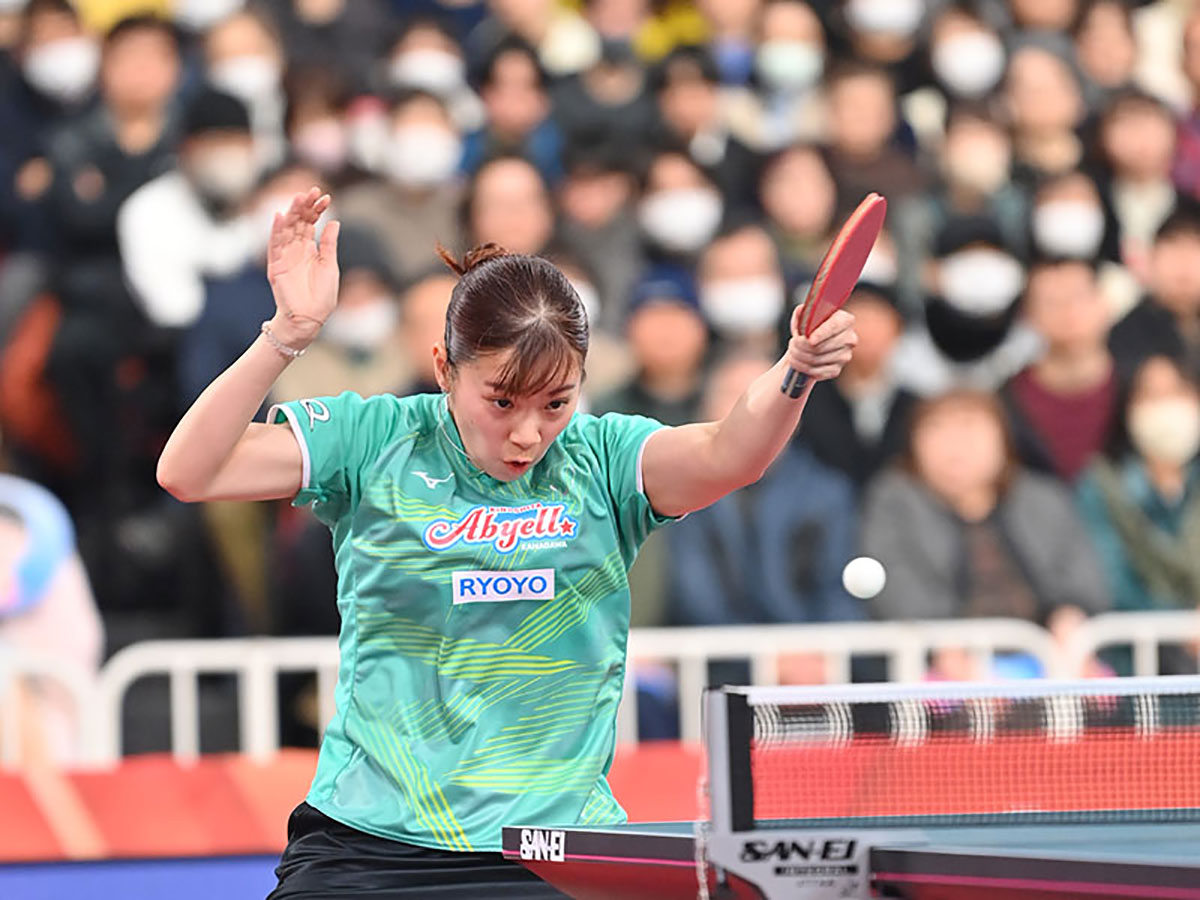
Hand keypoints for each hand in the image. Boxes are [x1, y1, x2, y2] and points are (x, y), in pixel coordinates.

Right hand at [266, 187, 339, 346]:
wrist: (310, 319)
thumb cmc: (322, 297)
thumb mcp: (330, 266)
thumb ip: (329, 244)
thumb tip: (335, 222)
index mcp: (311, 249)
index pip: (312, 223)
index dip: (317, 209)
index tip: (326, 197)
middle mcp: (296, 249)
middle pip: (298, 222)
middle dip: (305, 206)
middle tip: (312, 191)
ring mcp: (285, 256)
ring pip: (286, 229)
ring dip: (291, 213)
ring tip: (298, 198)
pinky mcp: (276, 266)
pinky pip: (274, 245)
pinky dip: (276, 231)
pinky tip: (279, 216)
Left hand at [785, 308, 856, 380]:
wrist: (812, 345)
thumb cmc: (810, 328)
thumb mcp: (806, 316)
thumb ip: (803, 312)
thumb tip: (801, 311)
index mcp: (845, 320)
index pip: (833, 327)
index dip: (820, 334)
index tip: (809, 339)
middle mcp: (849, 338)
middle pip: (821, 346)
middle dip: (801, 346)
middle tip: (792, 343)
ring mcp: (844, 356)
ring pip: (816, 359)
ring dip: (798, 356)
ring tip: (793, 350)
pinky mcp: (836, 370)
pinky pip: (816, 372)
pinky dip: (802, 367)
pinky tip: (796, 361)